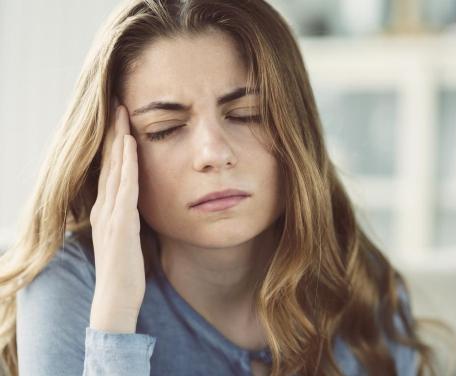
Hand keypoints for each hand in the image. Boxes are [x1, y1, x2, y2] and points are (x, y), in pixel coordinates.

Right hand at [89, 100, 144, 332]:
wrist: (116, 299)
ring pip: (115, 169)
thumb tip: (142, 204)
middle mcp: (104, 208)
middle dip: (114, 132)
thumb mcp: (129, 237)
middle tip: (118, 103)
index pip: (111, 170)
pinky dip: (127, 164)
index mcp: (107, 210)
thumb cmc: (127, 271)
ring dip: (119, 139)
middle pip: (109, 162)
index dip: (115, 143)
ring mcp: (110, 215)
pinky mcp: (120, 224)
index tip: (121, 119)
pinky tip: (131, 145)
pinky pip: (125, 188)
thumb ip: (132, 218)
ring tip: (123, 112)